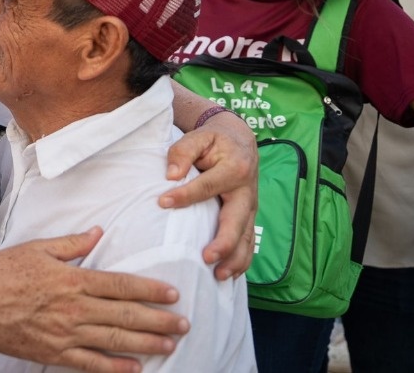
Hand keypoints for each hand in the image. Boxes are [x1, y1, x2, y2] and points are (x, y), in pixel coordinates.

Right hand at [0, 228, 186, 372]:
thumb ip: (72, 244)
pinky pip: (91, 365)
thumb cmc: (1, 270)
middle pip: (125, 315)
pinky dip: (115, 369)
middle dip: (158, 321)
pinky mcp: (53, 354)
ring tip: (170, 346)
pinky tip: (135, 370)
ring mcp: (64, 334)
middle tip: (184, 324)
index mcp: (72, 279)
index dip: (150, 290)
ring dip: (146, 344)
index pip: (120, 285)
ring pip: (114, 341)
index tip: (172, 294)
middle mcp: (73, 308)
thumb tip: (98, 233)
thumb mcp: (37, 248)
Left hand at [161, 112, 257, 278]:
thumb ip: (183, 151)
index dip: (185, 195)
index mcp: (235, 169)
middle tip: (206, 257)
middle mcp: (247, 192)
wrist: (239, 141)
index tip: (163, 202)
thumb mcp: (199, 137)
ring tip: (218, 276)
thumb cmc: (214, 140)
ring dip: (234, 260)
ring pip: (247, 239)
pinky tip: (228, 276)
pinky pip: (249, 244)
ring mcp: (251, 209)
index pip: (208, 186)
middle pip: (237, 221)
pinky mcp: (249, 219)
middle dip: (224, 242)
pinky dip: (241, 262)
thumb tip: (171, 175)